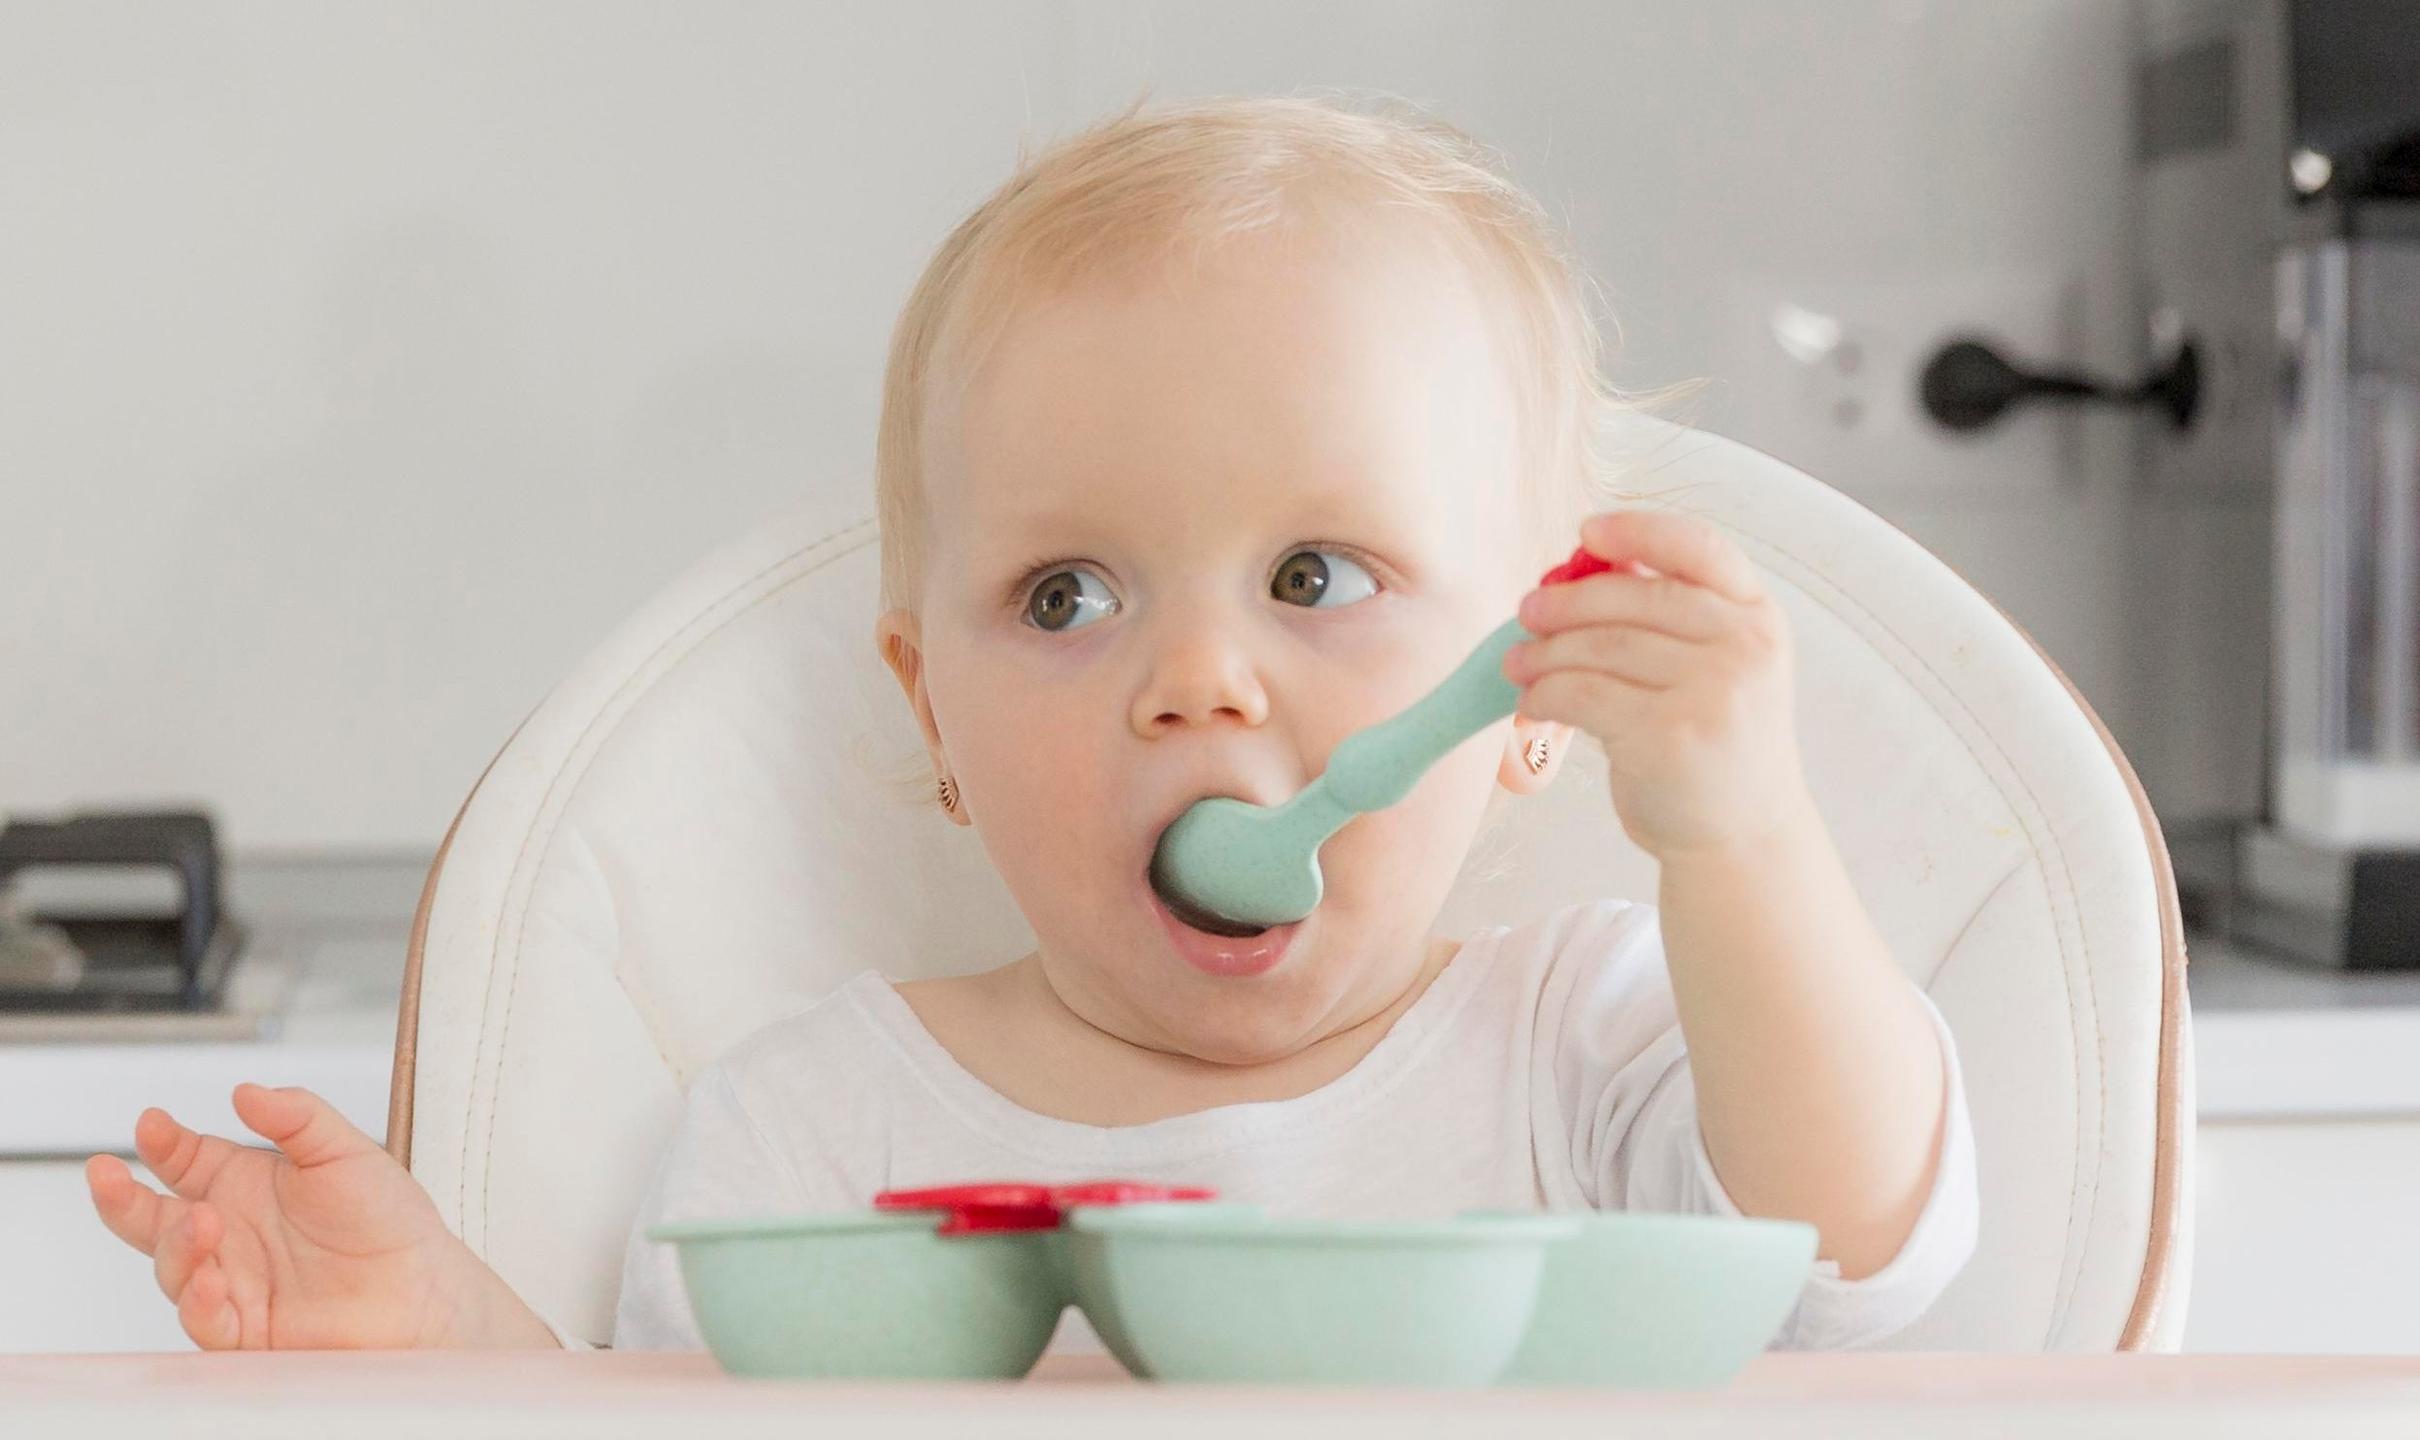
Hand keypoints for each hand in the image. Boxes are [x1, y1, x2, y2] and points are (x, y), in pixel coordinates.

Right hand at [86, 1083, 556, 1349]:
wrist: (423, 1291)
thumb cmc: (389, 1220)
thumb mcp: (347, 1152)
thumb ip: (298, 1118)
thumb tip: (247, 1091)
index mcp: (246, 1185)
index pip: (185, 1159)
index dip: (163, 1141)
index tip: (152, 1122)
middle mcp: (229, 1234)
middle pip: (154, 1217)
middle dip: (121, 1197)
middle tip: (107, 1173)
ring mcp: (232, 1282)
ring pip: (173, 1268)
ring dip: (176, 1245)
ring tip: (202, 1223)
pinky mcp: (246, 1330)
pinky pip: (205, 1321)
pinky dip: (199, 1301)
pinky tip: (212, 1281)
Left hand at [1503, 509, 1814, 860]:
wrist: (1742, 835)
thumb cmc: (1713, 742)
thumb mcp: (1720, 667)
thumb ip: (1672, 617)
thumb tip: (1577, 570)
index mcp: (1759, 616)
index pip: (1699, 548)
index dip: (1638, 529)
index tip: (1586, 531)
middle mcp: (1744, 647)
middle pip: (1634, 597)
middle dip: (1568, 601)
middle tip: (1526, 611)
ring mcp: (1711, 691)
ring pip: (1600, 647)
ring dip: (1544, 651)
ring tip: (1516, 662)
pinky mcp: (1667, 736)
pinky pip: (1582, 695)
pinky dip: (1544, 693)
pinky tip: (1532, 702)